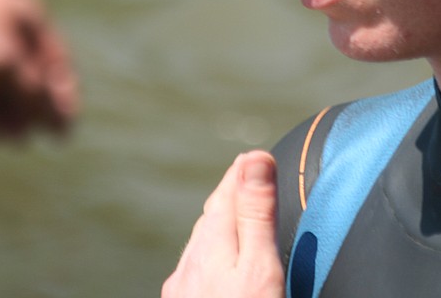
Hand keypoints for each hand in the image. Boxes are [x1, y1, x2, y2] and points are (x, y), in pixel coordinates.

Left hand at [0, 0, 77, 138]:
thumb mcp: (6, 65)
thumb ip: (35, 95)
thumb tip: (62, 123)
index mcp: (29, 23)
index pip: (58, 66)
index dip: (62, 101)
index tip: (62, 134)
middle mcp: (7, 36)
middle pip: (26, 86)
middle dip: (20, 115)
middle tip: (13, 140)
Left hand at [163, 150, 284, 297]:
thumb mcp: (258, 266)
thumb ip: (257, 215)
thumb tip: (255, 158)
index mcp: (212, 243)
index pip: (228, 191)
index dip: (245, 169)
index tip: (257, 155)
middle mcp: (190, 261)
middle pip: (212, 215)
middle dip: (232, 195)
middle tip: (247, 178)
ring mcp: (182, 285)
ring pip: (201, 242)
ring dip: (219, 224)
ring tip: (234, 216)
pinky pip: (195, 267)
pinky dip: (210, 254)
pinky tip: (218, 265)